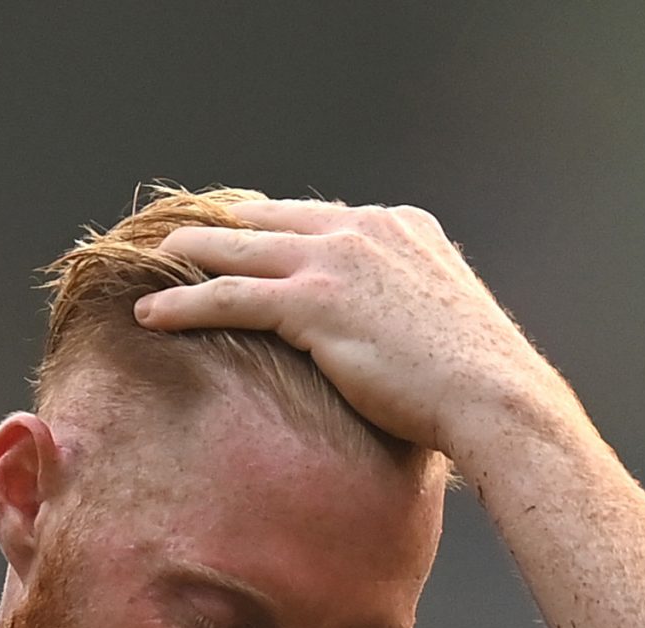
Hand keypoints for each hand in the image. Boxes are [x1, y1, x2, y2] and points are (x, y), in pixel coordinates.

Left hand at [135, 200, 583, 465]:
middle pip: (270, 219)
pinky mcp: (312, 302)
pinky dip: (183, 302)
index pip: (320, 215)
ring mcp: (336, 260)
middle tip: (183, 239)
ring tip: (154, 262)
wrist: (493, 395)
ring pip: (238, 248)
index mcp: (402, 225)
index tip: (243, 238)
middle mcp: (365, 228)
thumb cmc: (477, 382)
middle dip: (222, 228)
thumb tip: (388, 344)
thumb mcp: (444, 323)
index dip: (274, 228)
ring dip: (190, 254)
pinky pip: (228, 295)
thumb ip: (407, 309)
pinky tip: (150, 313)